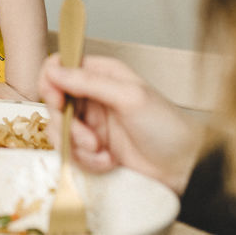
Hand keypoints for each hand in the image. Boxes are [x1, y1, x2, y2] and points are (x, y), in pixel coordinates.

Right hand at [38, 53, 203, 194]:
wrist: (184, 168)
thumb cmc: (166, 127)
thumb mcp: (129, 97)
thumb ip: (89, 82)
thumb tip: (55, 70)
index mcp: (102, 74)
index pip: (59, 67)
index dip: (51, 84)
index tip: (58, 102)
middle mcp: (93, 96)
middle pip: (54, 103)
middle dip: (67, 125)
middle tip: (88, 138)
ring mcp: (92, 123)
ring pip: (60, 130)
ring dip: (77, 146)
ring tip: (102, 153)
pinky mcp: (94, 148)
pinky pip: (72, 152)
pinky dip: (87, 161)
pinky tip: (108, 162)